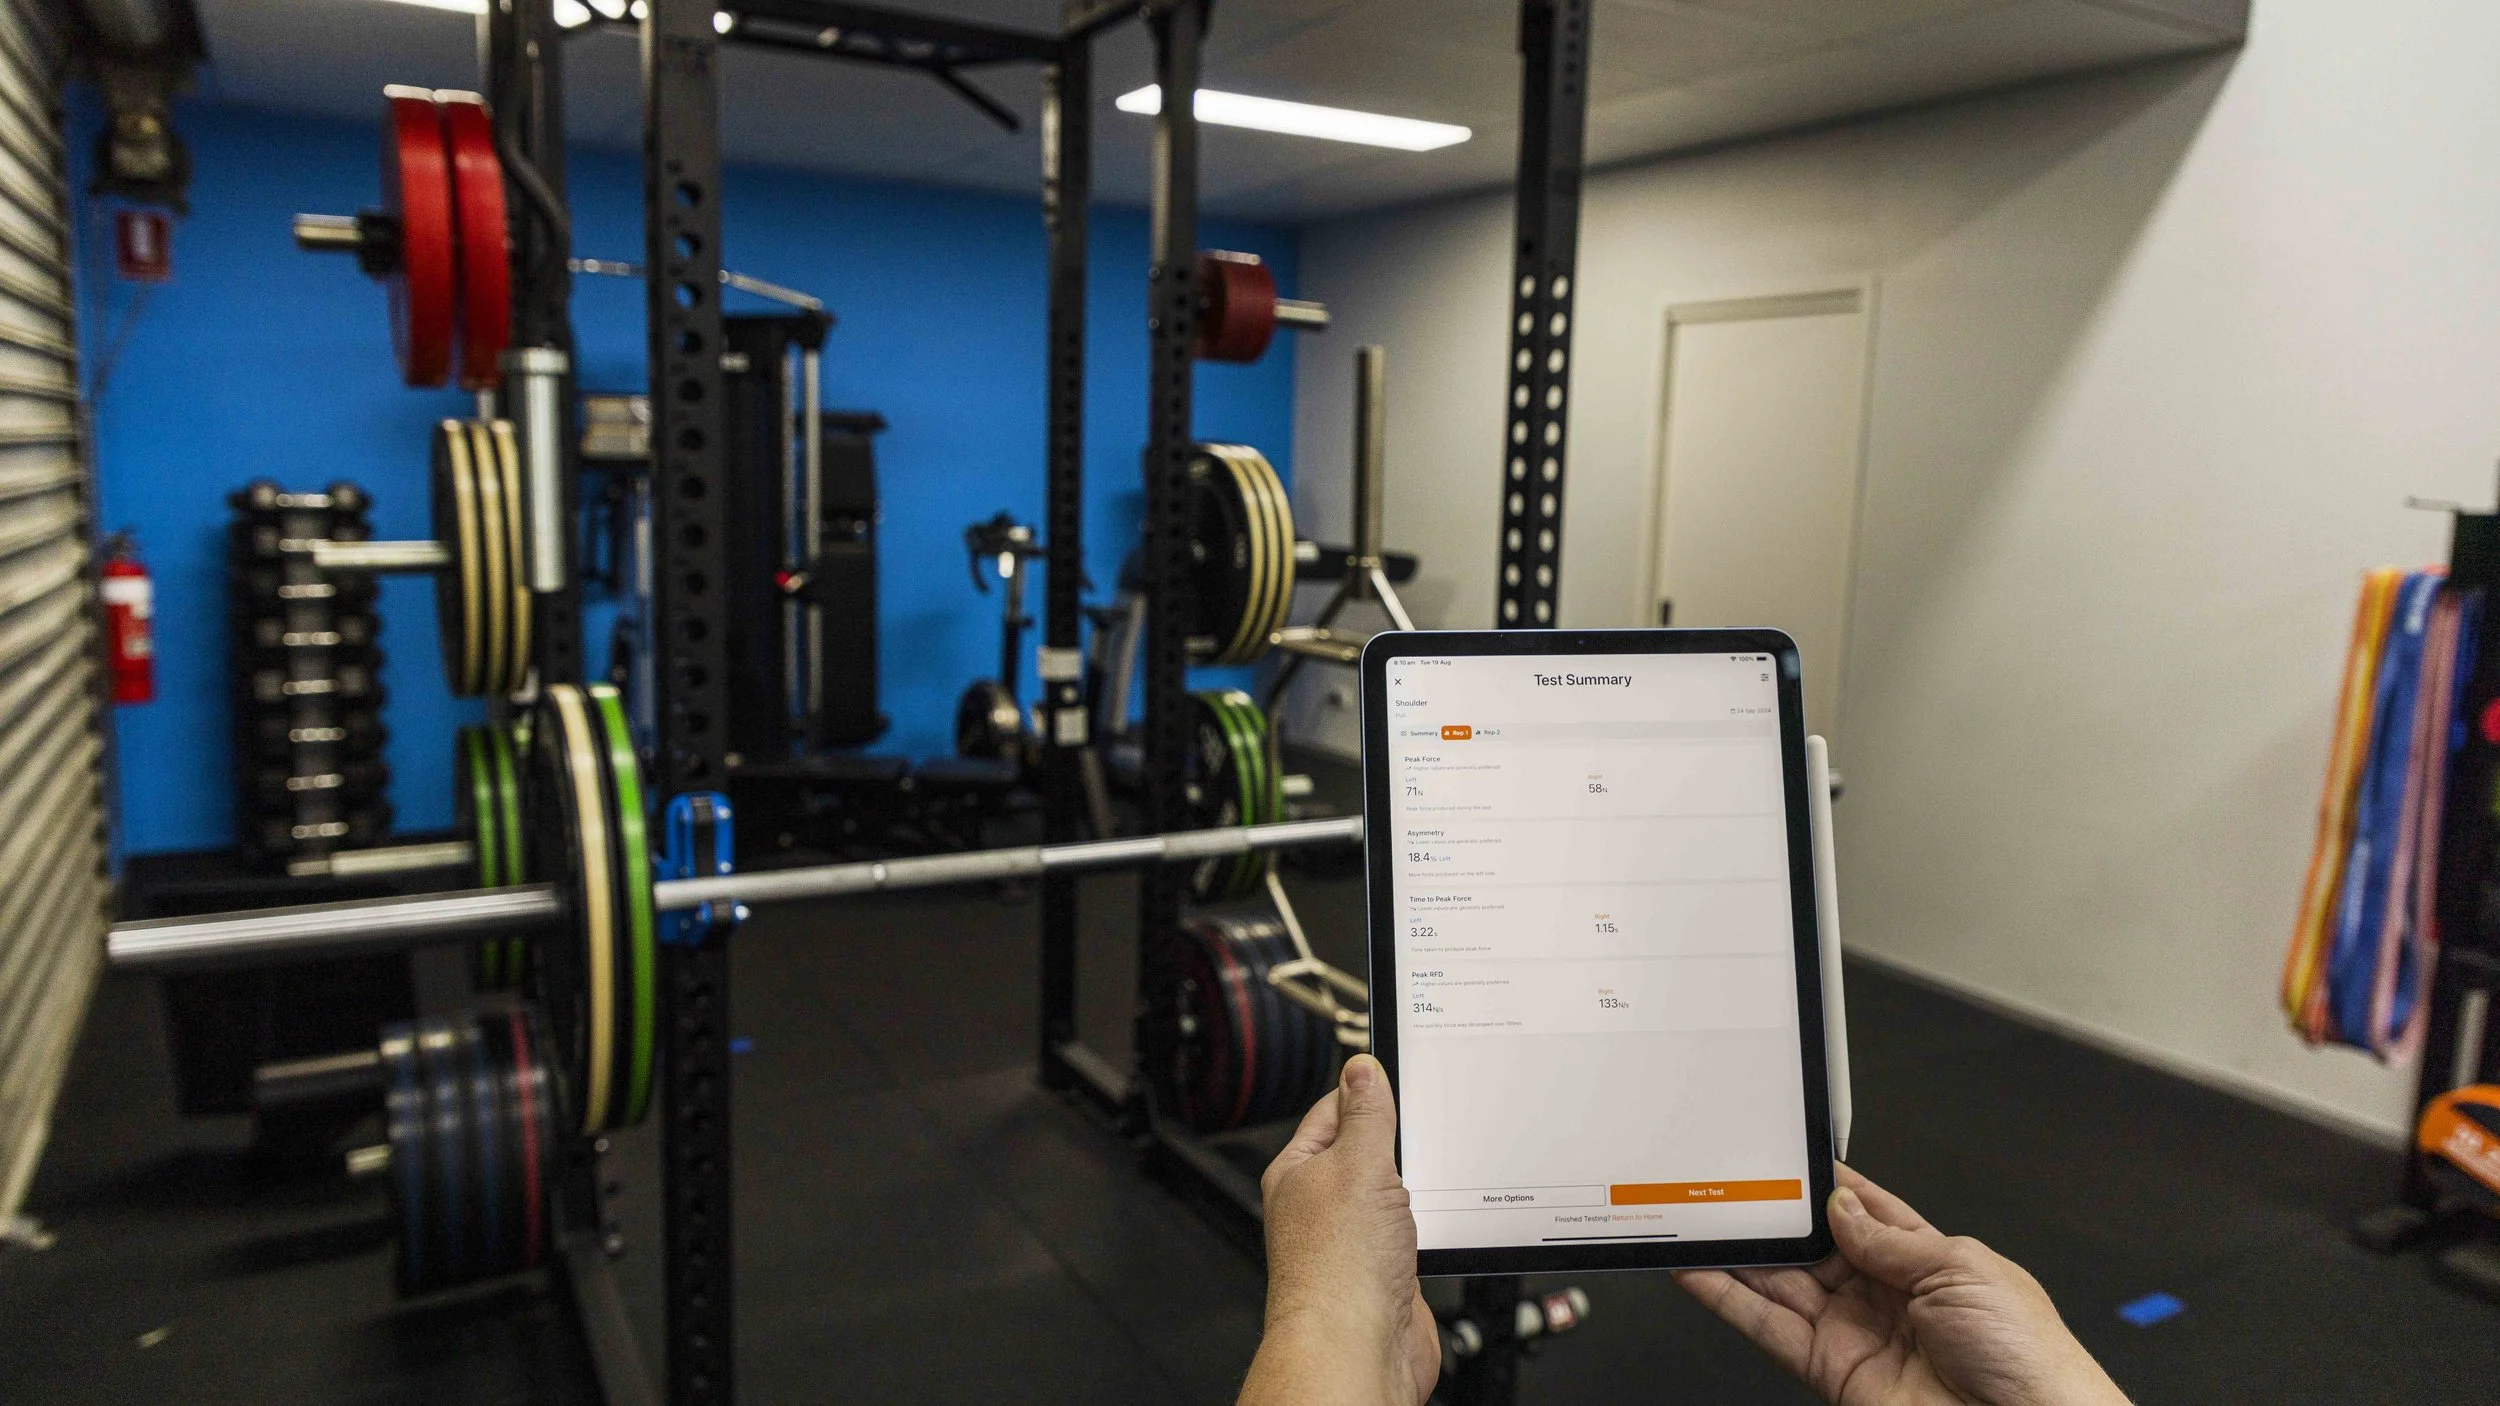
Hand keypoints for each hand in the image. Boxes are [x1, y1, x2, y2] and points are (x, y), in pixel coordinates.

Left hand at [1239, 1055, 1438, 1405]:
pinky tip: (1445, 1220)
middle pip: (1370, 1152)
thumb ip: (1366, 1115)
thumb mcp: (1357, 1165)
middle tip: (1430, 1127)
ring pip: (1397, 1194)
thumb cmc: (1336, 1269)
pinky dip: (1434, 1225)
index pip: (1335, 1110)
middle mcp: (1323, 1205)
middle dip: (1403, 1142)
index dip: (1369, 1091)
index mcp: (1299, 1170)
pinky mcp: (1387, 1272)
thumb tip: (1362, 1070)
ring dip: (1422, 1188)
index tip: (1402, 1072)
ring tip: (1438, 1178)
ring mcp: (1356, 1240)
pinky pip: (1416, 1232)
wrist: (1356, 1348)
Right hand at [1676, 1165, 2128, 1405]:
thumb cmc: (2025, 1353)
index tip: (1785, 1158)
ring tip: (1696, 1220)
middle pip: (1812, 1246)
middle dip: (1772, 1217)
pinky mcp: (1829, 1369)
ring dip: (1738, 1254)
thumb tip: (1839, 1208)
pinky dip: (1727, 1300)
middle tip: (1727, 1185)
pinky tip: (1697, 1272)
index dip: (1826, 1186)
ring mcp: (1855, 1332)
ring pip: (1780, 1284)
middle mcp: (1885, 1295)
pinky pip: (1768, 1329)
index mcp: (1929, 1260)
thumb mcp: (1961, 1269)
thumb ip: (1889, 1240)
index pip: (1866, 1212)